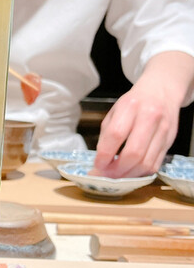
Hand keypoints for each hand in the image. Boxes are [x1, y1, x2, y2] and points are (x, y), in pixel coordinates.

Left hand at [93, 52, 193, 177]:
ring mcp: (163, 130)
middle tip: (106, 174)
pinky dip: (140, 173)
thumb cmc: (134, 103)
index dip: (104, 155)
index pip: (115, 135)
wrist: (161, 91)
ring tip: (116, 175)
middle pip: (133, 153)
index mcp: (130, 106)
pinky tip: (130, 171)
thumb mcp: (114, 112)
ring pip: (146, 163)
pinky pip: (155, 165)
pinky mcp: (170, 141)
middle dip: (116, 170)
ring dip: (128, 175)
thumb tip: (100, 163)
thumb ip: (106, 136)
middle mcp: (149, 117)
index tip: (97, 165)